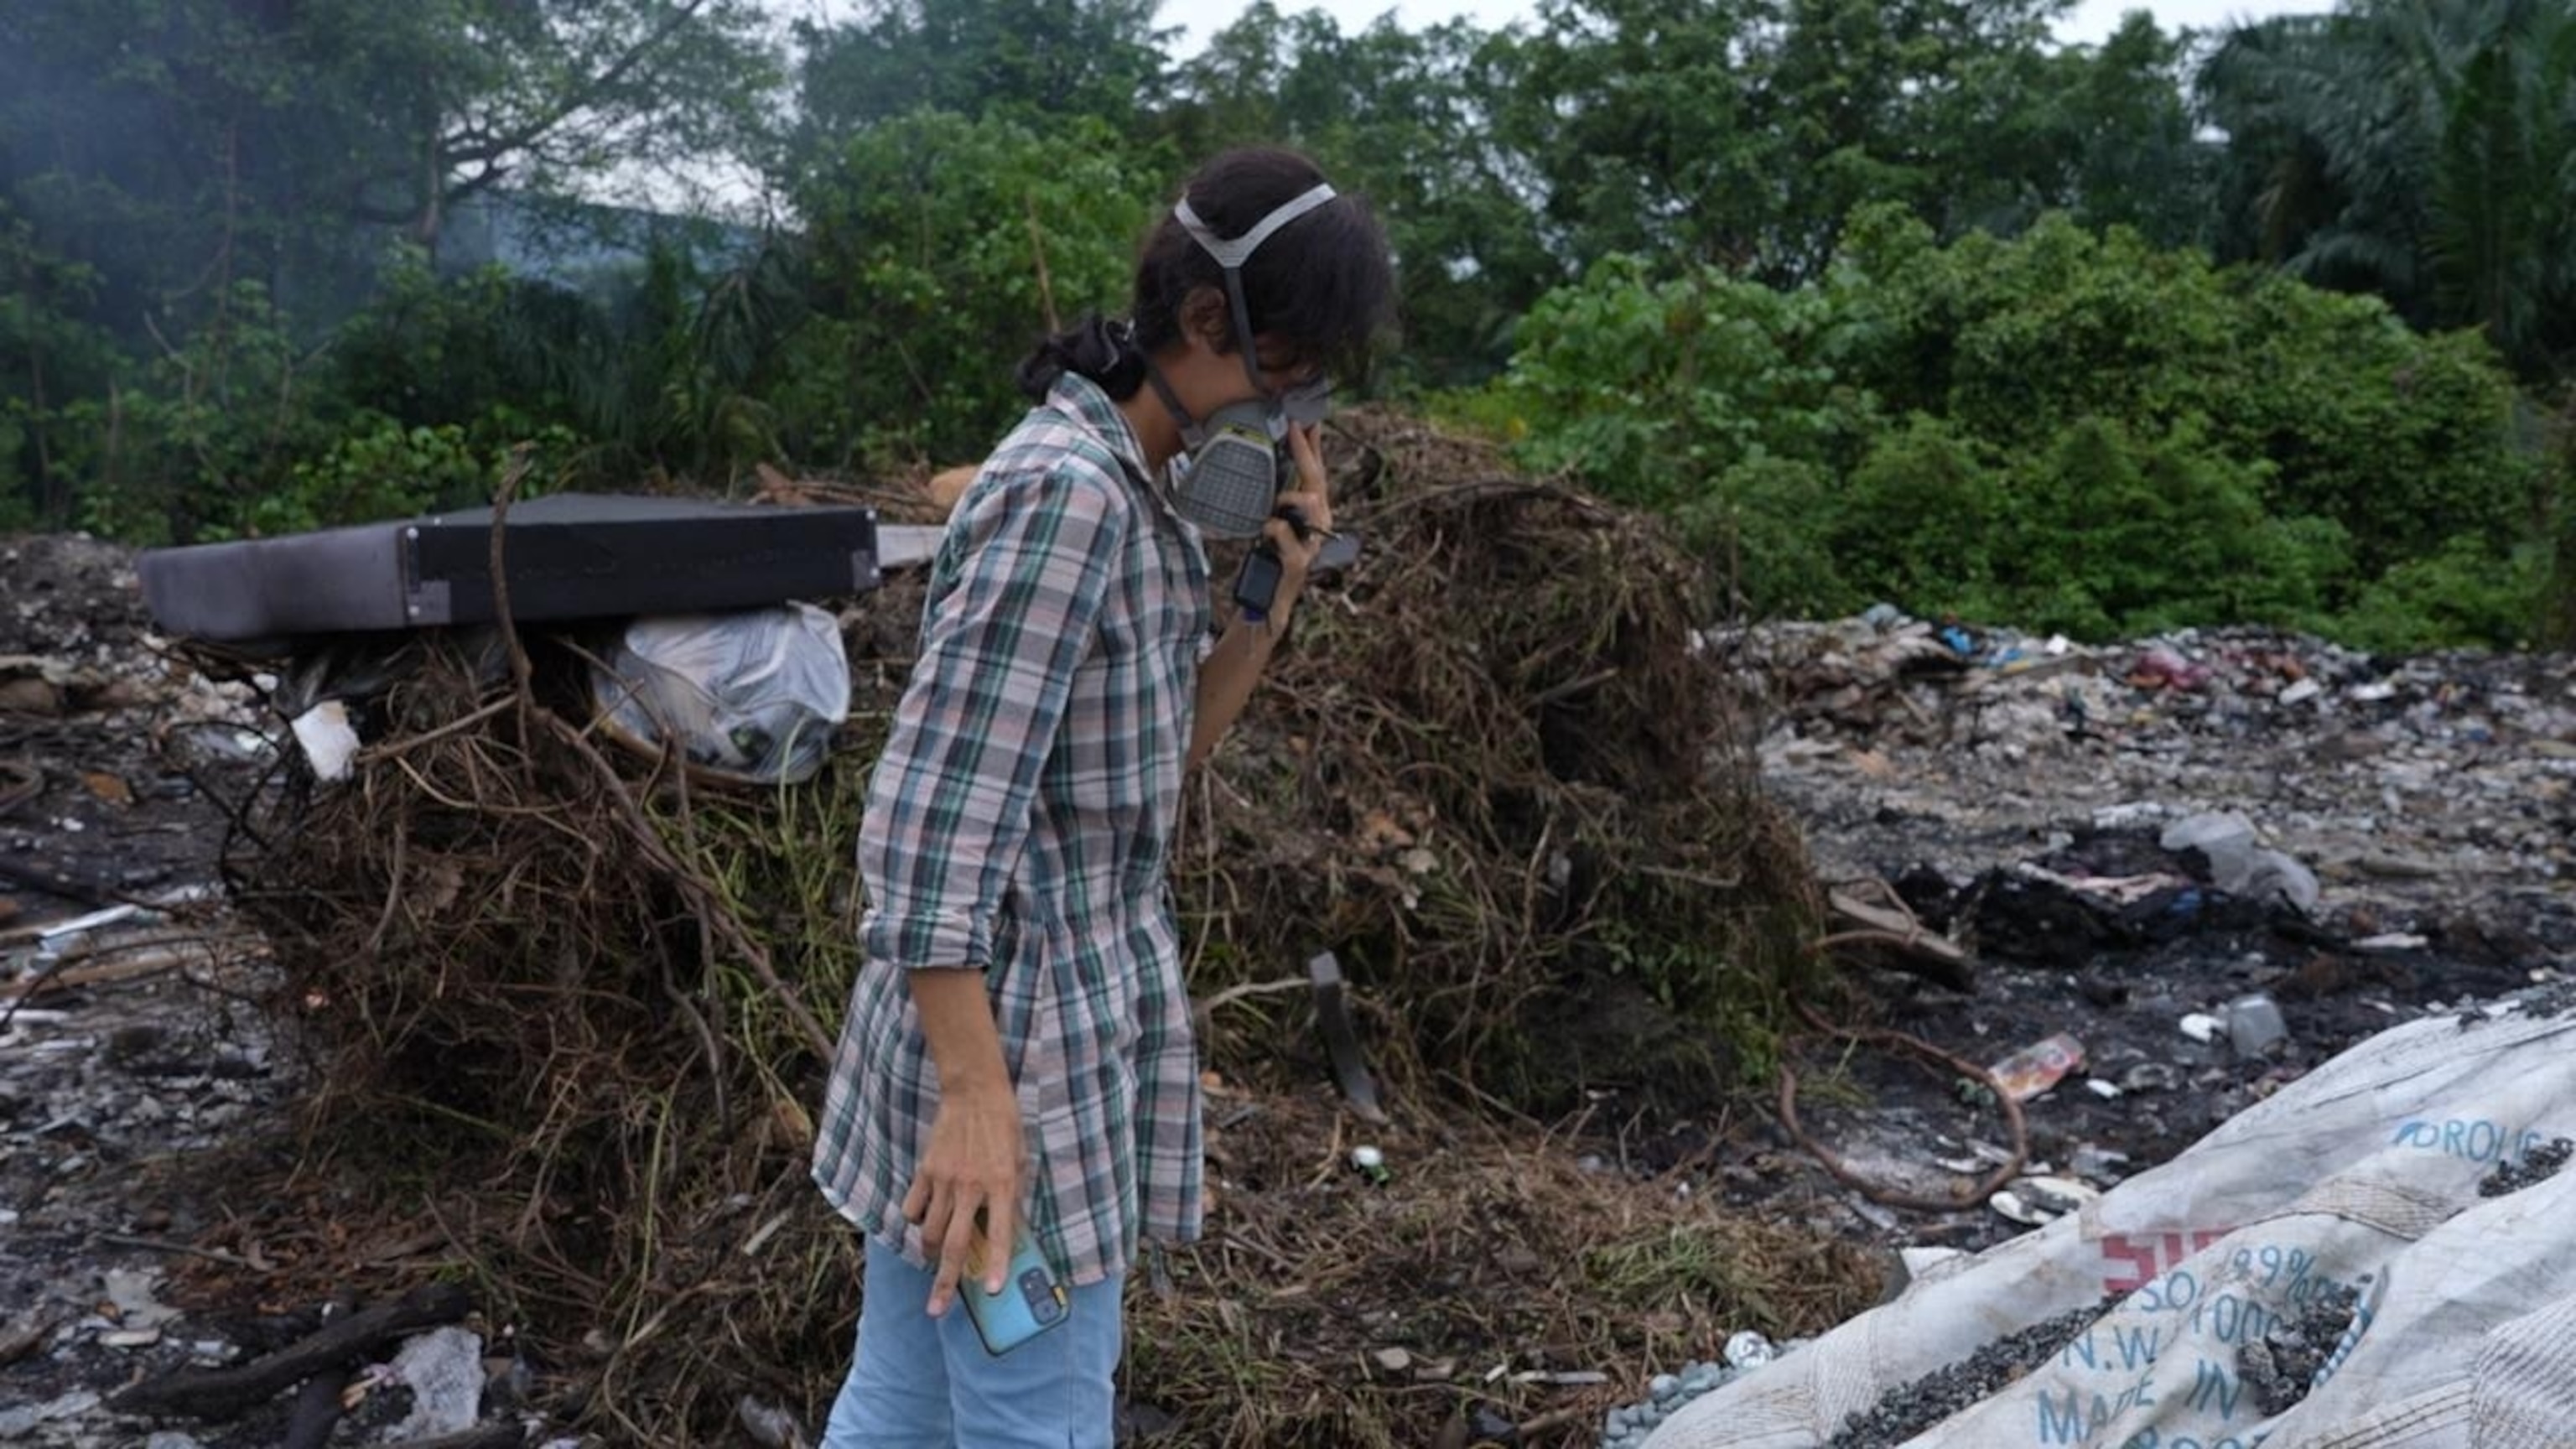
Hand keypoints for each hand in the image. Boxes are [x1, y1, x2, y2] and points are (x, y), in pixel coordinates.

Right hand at [901, 1084, 1023, 1316]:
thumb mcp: (1020, 1160)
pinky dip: (916, 1220)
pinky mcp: (926, 1170)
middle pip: (954, 1245)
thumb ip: (1012, 1196)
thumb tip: (1009, 1231)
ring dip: (931, 1252)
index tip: (992, 1291)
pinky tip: (923, 1220)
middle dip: (945, 1282)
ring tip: (935, 1259)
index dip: (996, 1264)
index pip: (999, 1233)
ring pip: (929, 1232)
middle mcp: (971, 1187)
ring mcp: (945, 1179)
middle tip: (937, 1309)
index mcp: (1001, 1184)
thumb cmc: (1005, 1126)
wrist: (975, 1091)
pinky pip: (913, 1207)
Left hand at [1261, 423, 1332, 623]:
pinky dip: (1272, 527)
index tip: (1306, 420)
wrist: (1267, 601)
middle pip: (1317, 479)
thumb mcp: (1273, 524)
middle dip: (1305, 450)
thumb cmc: (1270, 560)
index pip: (1316, 474)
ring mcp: (1312, 543)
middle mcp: (1319, 525)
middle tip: (1293, 427)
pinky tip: (1264, 530)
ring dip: (1289, 495)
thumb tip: (1265, 467)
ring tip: (1274, 504)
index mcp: (1313, 514)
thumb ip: (1276, 502)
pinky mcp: (1299, 561)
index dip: (1313, 447)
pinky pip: (1284, 531)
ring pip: (1312, 501)